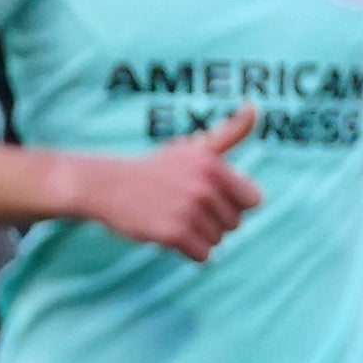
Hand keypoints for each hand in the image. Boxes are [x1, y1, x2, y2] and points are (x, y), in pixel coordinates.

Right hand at [72, 105, 263, 261]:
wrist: (108, 187)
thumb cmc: (156, 169)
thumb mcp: (194, 148)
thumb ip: (230, 132)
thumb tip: (254, 106)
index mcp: (214, 165)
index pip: (252, 201)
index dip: (233, 203)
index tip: (209, 196)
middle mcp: (204, 187)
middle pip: (234, 224)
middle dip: (212, 221)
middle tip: (182, 206)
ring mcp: (188, 211)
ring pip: (217, 241)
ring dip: (198, 236)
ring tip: (173, 217)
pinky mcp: (173, 234)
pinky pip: (202, 256)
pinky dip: (188, 251)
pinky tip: (169, 234)